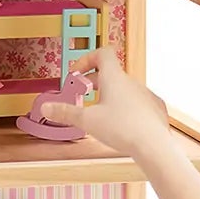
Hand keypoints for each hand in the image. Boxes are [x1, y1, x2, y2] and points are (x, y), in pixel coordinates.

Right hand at [42, 46, 169, 155]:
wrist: (153, 145)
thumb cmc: (122, 129)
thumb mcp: (86, 121)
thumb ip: (65, 113)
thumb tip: (46, 108)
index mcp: (114, 78)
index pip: (102, 54)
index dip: (87, 59)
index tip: (77, 74)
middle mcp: (131, 82)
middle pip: (110, 73)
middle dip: (93, 81)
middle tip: (82, 93)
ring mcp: (145, 94)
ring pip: (123, 88)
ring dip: (109, 95)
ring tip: (99, 112)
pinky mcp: (153, 109)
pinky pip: (136, 102)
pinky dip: (125, 108)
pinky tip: (120, 123)